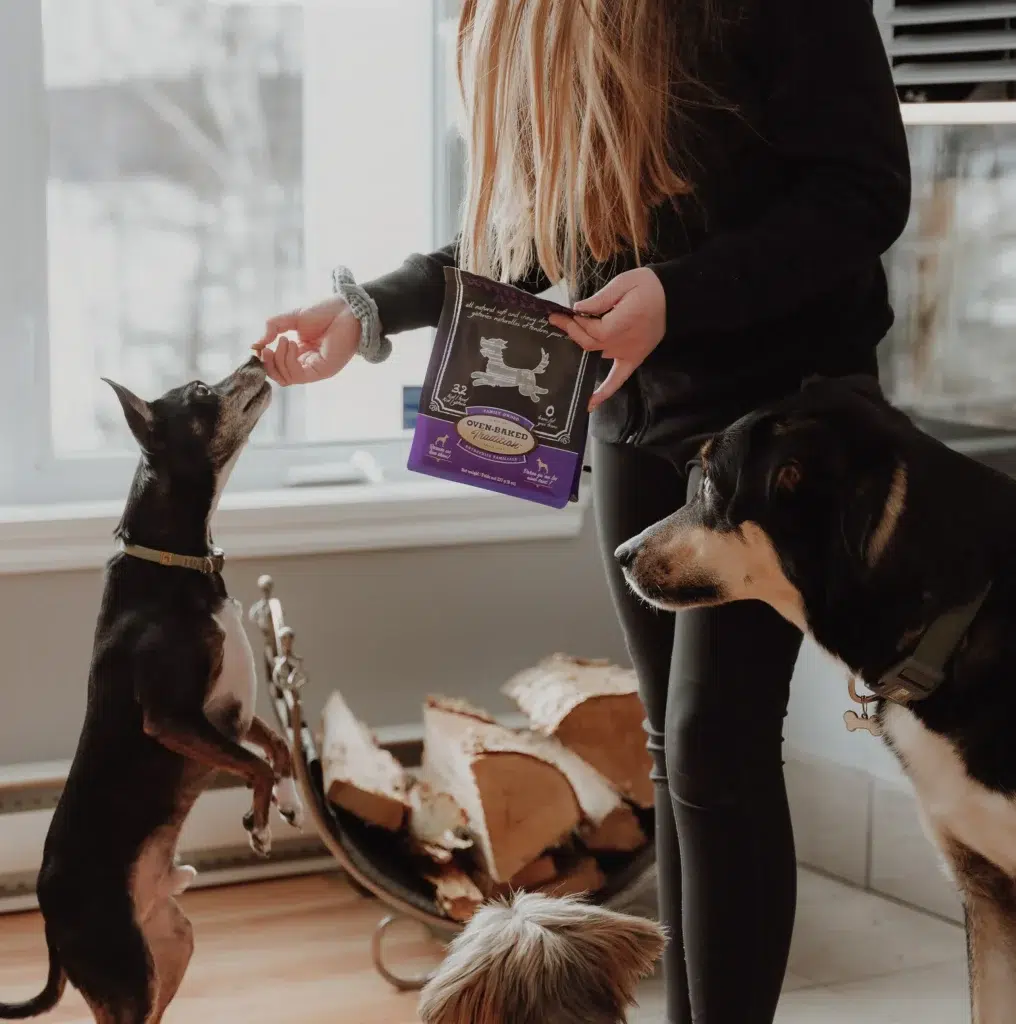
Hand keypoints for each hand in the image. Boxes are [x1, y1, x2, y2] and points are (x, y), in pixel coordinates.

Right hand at [251, 297, 360, 385]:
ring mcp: (316, 369)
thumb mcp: (292, 317)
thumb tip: (256, 344)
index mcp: (300, 353)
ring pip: (287, 378)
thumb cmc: (326, 311)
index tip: (260, 347)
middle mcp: (308, 364)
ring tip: (284, 339)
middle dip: (269, 364)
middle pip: (280, 377)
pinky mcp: (323, 371)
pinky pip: (299, 376)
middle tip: (266, 348)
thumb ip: (274, 328)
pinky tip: (292, 344)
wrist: (348, 308)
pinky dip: (289, 361)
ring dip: (279, 359)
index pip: (278, 367)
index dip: (266, 360)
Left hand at [548, 267, 666, 409]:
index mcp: (622, 324)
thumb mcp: (623, 283)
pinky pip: (618, 379)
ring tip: (563, 344)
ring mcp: (629, 354)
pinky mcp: (634, 359)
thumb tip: (578, 309)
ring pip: (596, 356)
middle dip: (571, 332)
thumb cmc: (648, 287)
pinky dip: (605, 392)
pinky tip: (590, 403)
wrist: (673, 297)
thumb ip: (600, 299)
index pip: (590, 330)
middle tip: (556, 321)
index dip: (574, 323)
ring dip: (580, 351)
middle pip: (589, 343)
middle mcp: (623, 343)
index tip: (560, 315)